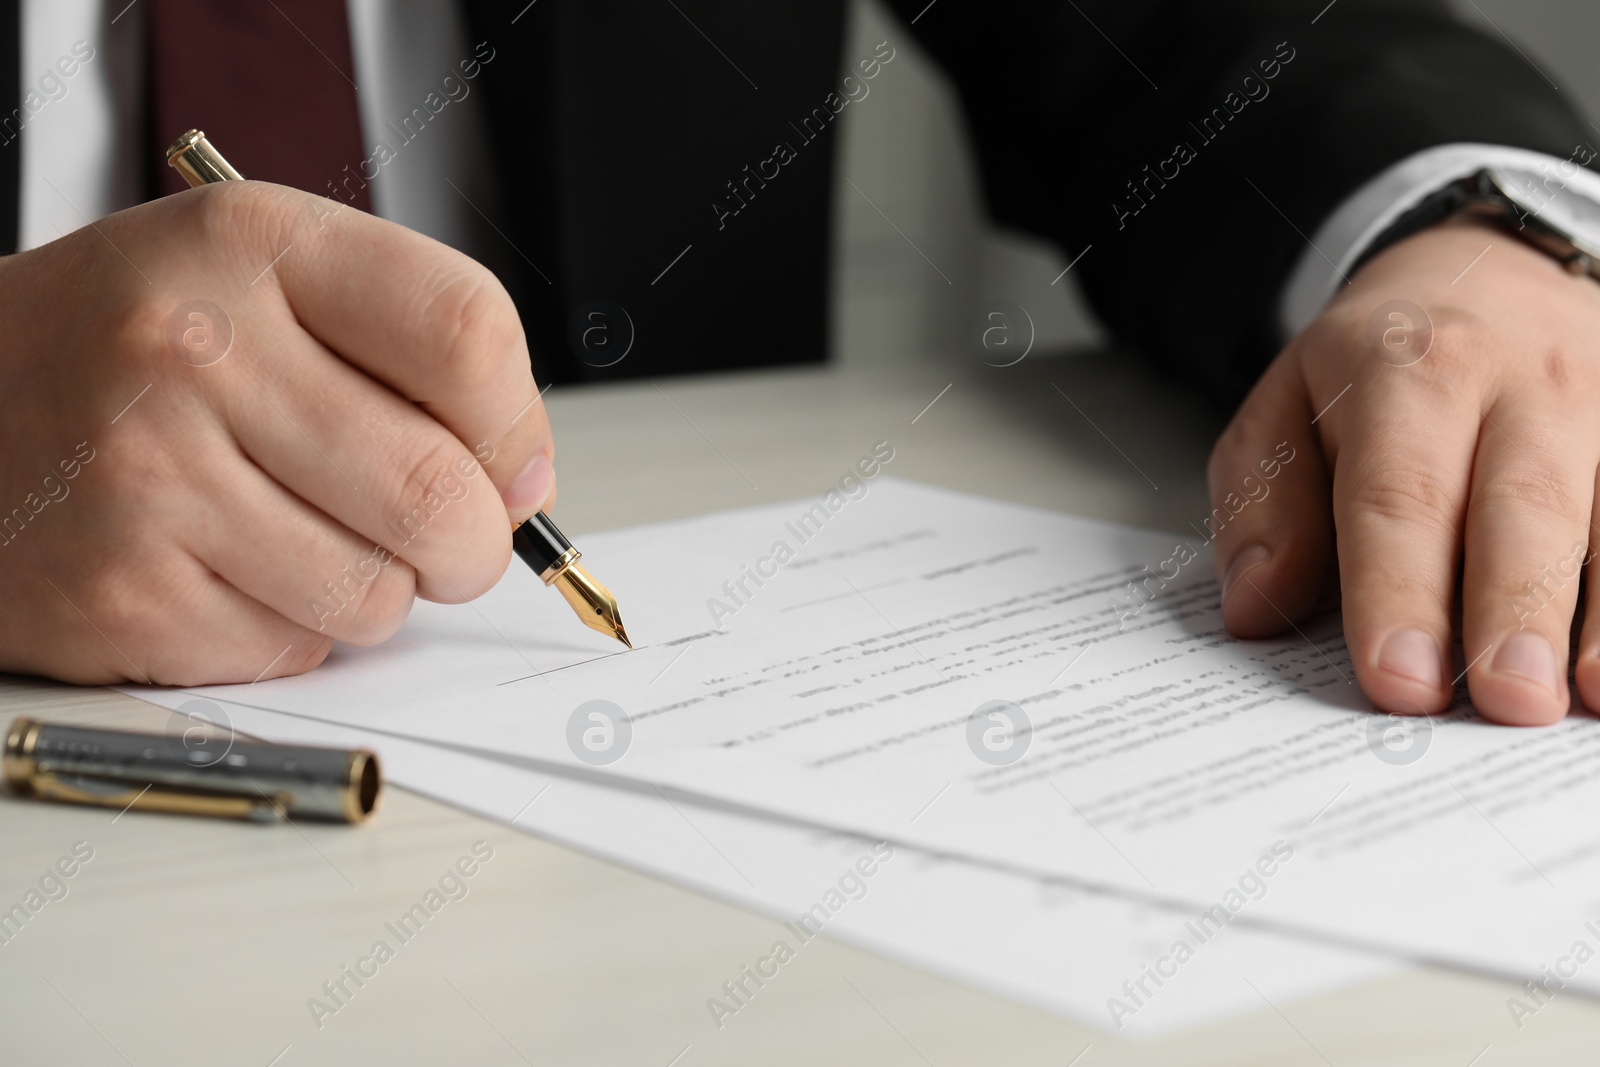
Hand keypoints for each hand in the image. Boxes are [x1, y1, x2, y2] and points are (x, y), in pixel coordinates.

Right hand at [0, 182, 553, 683]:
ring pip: (378, 594)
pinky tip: (231, 570)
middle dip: (471, 543)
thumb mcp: (266, 282)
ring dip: (379, 592)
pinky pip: (296, 648)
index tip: (506, 461)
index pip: (466, 335)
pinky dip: (295, 630)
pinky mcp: (124, 593)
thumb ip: (410, 352)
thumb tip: (526, 482)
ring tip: (311, 540)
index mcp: (255, 245)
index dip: (515, 423)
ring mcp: (151, 477)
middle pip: (439, 490)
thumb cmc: (132, 348)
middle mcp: (195, 349)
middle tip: (445, 540)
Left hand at [1208, 216, 1599, 724]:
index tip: (1397, 681)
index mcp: (1409, 373)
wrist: (1489, 268)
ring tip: (1586, 701)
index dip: (1398, 593)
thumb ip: (1266, 508)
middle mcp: (1524, 383)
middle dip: (1514, 609)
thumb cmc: (1377, 367)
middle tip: (1506, 704)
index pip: (1399, 494)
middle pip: (1524, 503)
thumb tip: (1256, 606)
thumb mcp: (1285, 408)